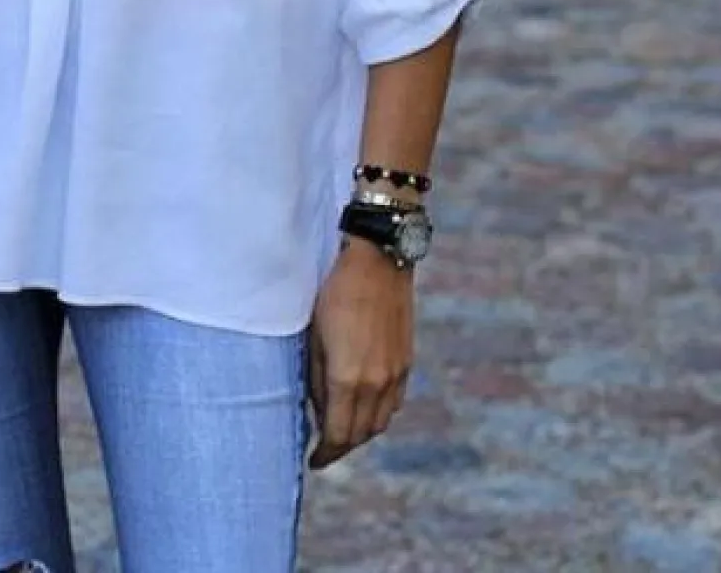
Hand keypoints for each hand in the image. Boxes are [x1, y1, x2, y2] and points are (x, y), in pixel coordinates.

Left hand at [307, 237, 413, 470]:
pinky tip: (366, 404)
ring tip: (343, 426)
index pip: (337, 435)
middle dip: (341, 446)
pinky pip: (394, 403)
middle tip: (325, 445)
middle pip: (360, 435)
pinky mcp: (407, 361)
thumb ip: (315, 379)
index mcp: (347, 379)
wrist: (378, 260)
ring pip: (380, 422)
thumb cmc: (336, 293)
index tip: (313, 460)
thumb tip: (317, 410)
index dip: (324, 453)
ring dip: (362, 432)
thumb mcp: (314, 335)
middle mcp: (376, 383)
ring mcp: (395, 373)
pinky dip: (379, 413)